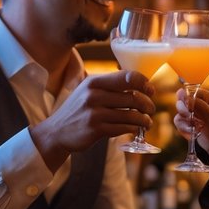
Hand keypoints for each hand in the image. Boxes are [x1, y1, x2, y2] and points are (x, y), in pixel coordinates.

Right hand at [29, 70, 154, 170]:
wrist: (56, 132)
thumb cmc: (78, 109)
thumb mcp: (88, 90)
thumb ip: (109, 85)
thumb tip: (138, 83)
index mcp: (94, 82)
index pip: (127, 77)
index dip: (144, 83)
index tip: (150, 90)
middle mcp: (94, 95)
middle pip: (133, 97)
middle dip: (148, 105)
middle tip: (151, 109)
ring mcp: (95, 113)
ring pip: (131, 115)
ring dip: (144, 119)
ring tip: (148, 122)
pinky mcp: (96, 130)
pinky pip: (123, 128)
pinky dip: (133, 129)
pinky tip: (136, 129)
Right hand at [172, 87, 208, 156]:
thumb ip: (204, 108)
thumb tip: (188, 99)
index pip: (197, 92)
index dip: (189, 95)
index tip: (187, 102)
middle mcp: (202, 105)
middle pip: (185, 98)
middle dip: (183, 106)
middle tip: (187, 114)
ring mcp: (195, 115)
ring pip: (180, 110)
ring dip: (183, 117)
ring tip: (192, 126)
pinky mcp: (190, 125)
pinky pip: (179, 122)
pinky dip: (182, 127)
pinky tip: (191, 132)